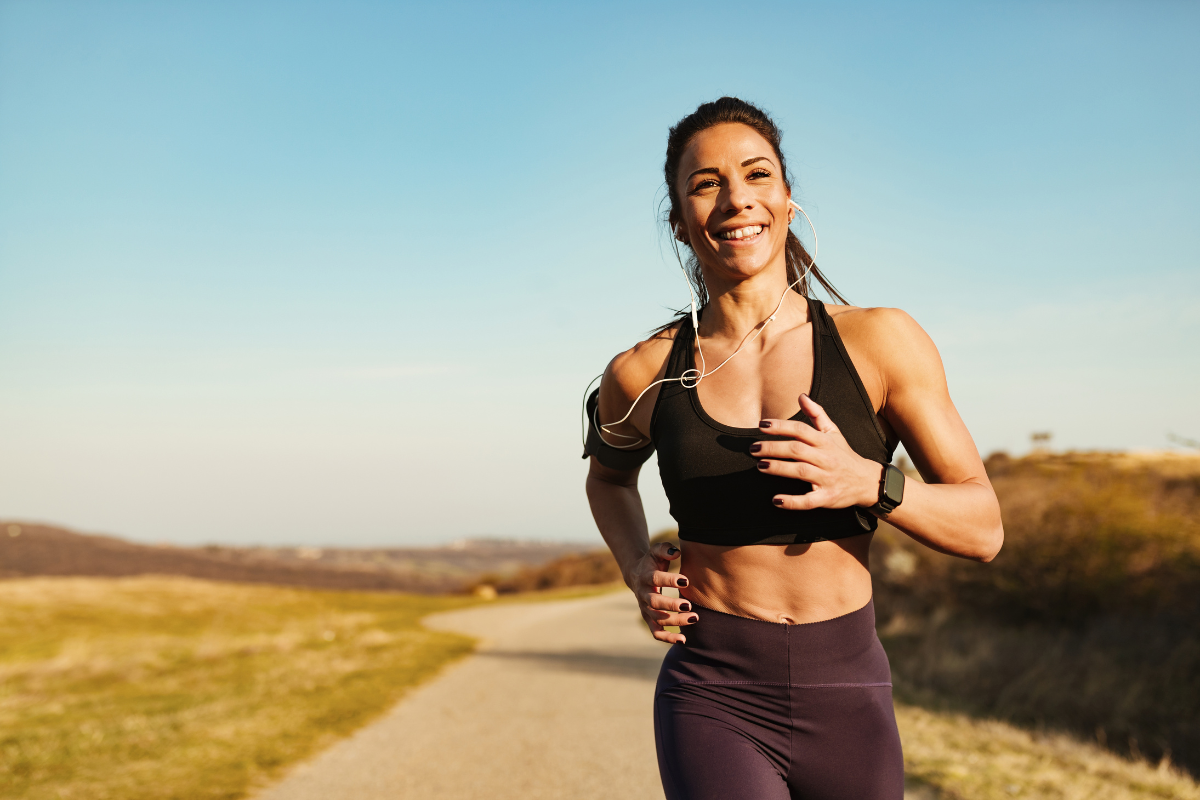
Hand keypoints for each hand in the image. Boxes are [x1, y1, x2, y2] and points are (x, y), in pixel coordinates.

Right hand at [625, 541, 696, 643]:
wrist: (636, 575)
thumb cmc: (652, 562)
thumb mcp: (656, 551)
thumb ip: (665, 549)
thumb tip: (676, 552)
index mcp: (645, 576)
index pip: (655, 579)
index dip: (669, 580)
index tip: (686, 580)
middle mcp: (643, 594)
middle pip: (655, 603)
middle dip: (671, 605)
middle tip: (689, 605)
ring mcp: (645, 609)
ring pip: (658, 619)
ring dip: (675, 621)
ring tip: (695, 618)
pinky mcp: (649, 619)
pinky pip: (656, 632)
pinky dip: (668, 638)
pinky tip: (683, 640)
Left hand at [751, 393, 882, 510]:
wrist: (868, 482)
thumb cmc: (844, 455)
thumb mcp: (833, 433)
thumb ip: (817, 414)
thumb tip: (801, 395)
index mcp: (825, 441)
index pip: (801, 429)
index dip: (781, 426)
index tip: (762, 425)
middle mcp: (826, 458)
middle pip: (797, 450)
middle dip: (773, 448)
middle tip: (753, 448)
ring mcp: (827, 478)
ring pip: (801, 472)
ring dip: (779, 468)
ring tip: (760, 466)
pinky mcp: (828, 497)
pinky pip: (809, 500)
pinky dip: (793, 501)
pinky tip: (777, 500)